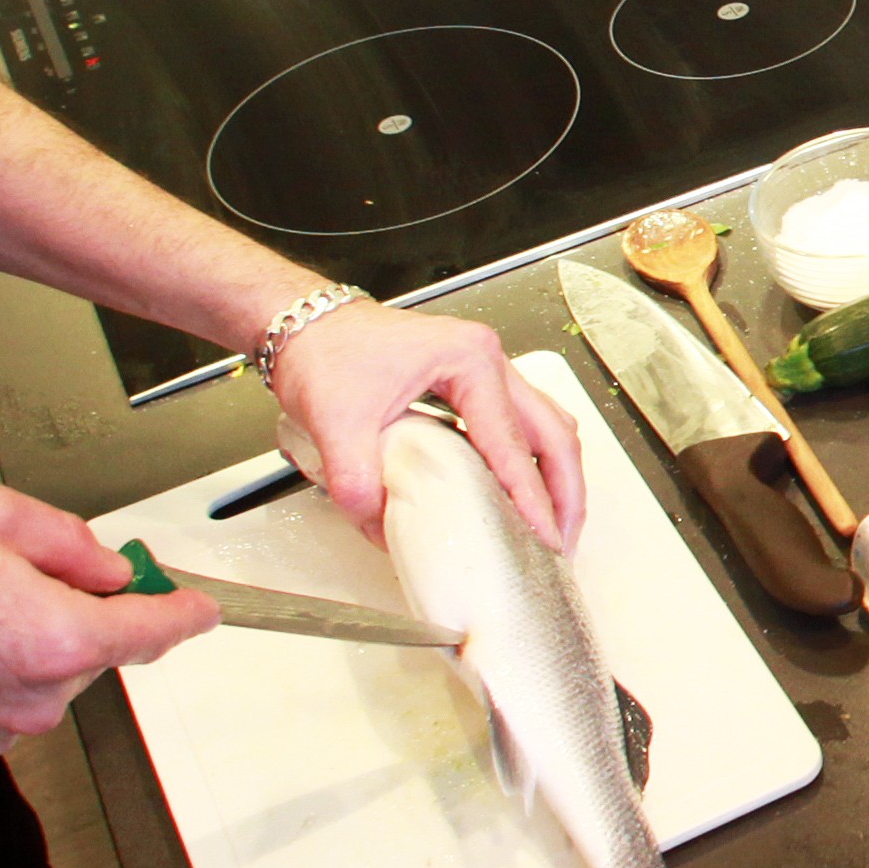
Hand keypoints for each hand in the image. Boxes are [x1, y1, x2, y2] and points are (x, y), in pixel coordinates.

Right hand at [0, 478, 212, 750]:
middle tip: (12, 561)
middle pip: (93, 652)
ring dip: (24, 635)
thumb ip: (68, 541)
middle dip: (74, 607)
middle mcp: (30, 699)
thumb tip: (105, 566)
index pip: (153, 634)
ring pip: (44, 675)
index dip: (182, 614)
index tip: (200, 609)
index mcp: (53, 640)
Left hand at [265, 300, 583, 545]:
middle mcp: (488, 361)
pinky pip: (521, 424)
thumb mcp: (337, 424)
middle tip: (561, 542)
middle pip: (553, 432)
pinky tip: (519, 493)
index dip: (531, 498)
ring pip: (546, 425)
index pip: (513, 444)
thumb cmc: (324, 352)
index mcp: (469, 361)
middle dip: (565, 492)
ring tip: (550, 523)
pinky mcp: (470, 383)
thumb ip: (359, 485)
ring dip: (555, 475)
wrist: (304, 325)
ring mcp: (484, 369)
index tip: (544, 539)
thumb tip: (385, 533)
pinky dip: (531, 461)